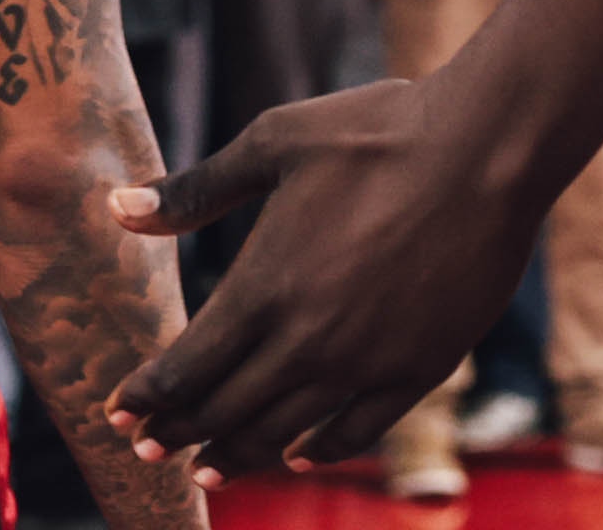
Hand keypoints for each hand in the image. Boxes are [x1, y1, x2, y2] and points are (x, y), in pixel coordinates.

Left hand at [102, 78, 527, 482]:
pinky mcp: (420, 368)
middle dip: (180, 433)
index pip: (189, 365)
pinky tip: (298, 456)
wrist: (485, 150)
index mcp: (265, 284)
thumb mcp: (273, 142)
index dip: (149, 396)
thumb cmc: (375, 132)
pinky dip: (320, 450)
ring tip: (209, 471)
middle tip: (148, 450)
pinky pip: (359, 430)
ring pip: (285, 430)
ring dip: (239, 453)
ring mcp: (366, 362)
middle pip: (228, 408)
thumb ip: (195, 190)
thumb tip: (117, 211)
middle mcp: (309, 339)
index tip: (119, 413)